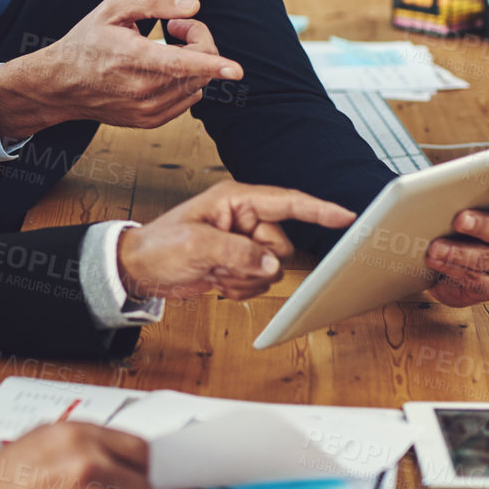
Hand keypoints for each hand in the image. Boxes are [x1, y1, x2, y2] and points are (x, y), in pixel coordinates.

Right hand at [0, 0, 241, 140]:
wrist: (61, 85)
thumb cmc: (86, 42)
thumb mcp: (111, 9)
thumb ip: (154, 1)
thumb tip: (193, 7)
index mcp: (133, 57)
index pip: (182, 64)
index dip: (214, 64)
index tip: (237, 70)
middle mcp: (142, 89)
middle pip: (198, 69)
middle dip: (198, 41)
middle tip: (174, 27)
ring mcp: (146, 109)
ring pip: (197, 85)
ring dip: (193, 63)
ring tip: (164, 48)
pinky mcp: (150, 121)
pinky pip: (188, 100)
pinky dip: (186, 81)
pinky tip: (162, 69)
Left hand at [116, 181, 356, 303]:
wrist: (141, 269)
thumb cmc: (160, 245)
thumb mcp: (197, 246)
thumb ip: (238, 253)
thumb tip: (271, 265)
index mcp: (237, 200)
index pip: (287, 203)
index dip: (319, 210)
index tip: (347, 216)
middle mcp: (246, 219)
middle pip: (283, 246)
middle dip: (257, 263)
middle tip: (223, 263)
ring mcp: (244, 243)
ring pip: (274, 269)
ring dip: (246, 279)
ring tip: (215, 272)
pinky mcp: (240, 264)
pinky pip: (260, 282)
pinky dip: (241, 288)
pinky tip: (216, 281)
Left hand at [425, 177, 488, 306]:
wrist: (445, 265)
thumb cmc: (453, 227)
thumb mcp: (457, 206)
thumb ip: (458, 193)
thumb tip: (436, 184)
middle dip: (482, 225)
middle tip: (460, 220)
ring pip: (488, 258)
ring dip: (459, 253)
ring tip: (435, 248)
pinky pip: (476, 280)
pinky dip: (453, 270)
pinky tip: (436, 262)